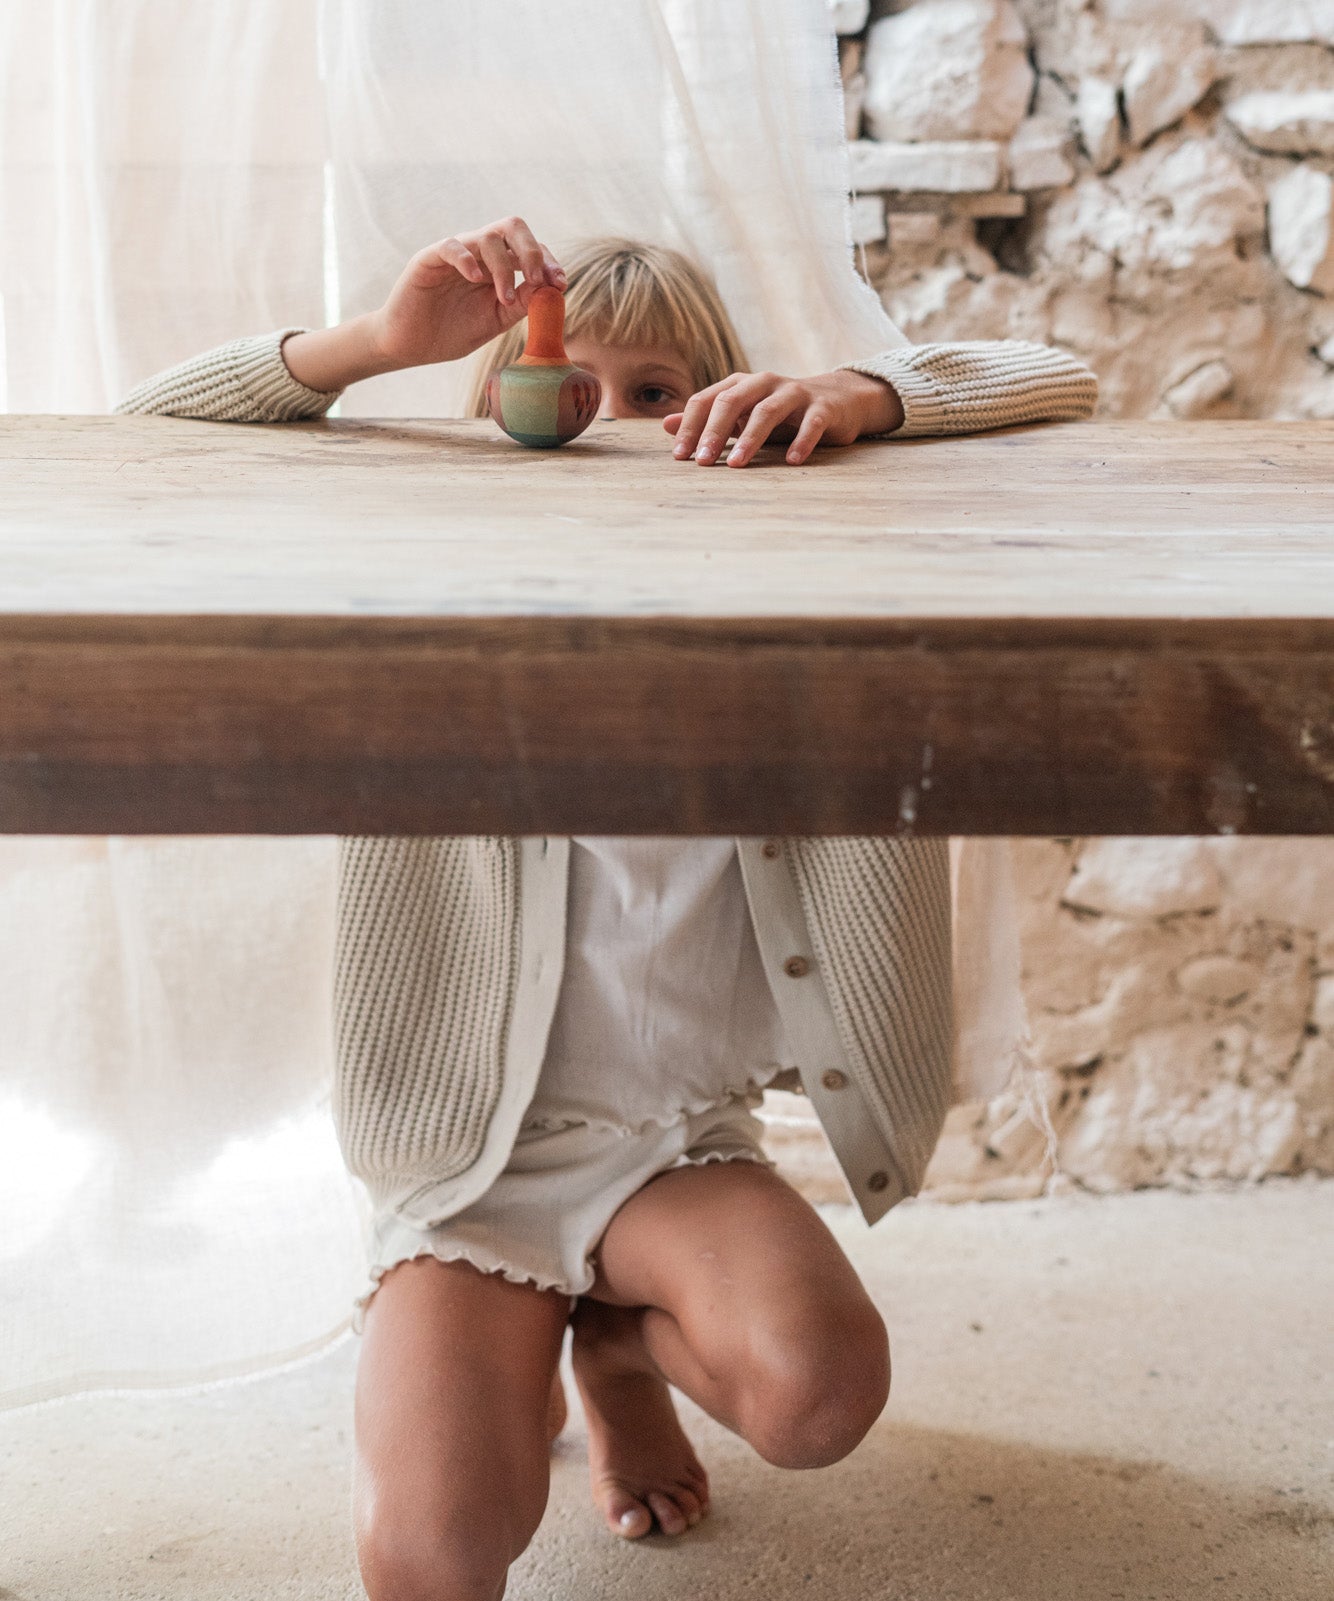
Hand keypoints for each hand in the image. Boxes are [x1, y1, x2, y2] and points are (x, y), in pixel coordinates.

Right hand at [281, 217, 563, 392]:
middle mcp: (479, 254)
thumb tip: (550, 290)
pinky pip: (452, 246)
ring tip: (504, 298)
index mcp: (498, 267)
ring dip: (504, 267)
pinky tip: (476, 279)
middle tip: (536, 280)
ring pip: (487, 237)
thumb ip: (521, 306)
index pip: (529, 249)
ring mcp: (455, 254)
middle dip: (532, 250)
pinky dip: (468, 259)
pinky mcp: (430, 259)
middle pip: (512, 227)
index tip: (560, 284)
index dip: (548, 262)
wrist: (410, 346)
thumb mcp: (495, 322)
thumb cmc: (451, 333)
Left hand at [663, 368, 903, 467]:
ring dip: (751, 438)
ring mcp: (795, 393)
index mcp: (741, 384)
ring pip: (768, 411)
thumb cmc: (781, 412)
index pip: (706, 400)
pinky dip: (801, 441)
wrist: (837, 400)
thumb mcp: (743, 414)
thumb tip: (667, 426)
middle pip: (732, 401)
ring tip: (738, 464)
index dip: (691, 427)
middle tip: (703, 462)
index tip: (680, 457)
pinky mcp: (823, 408)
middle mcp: (765, 383)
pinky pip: (811, 423)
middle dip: (714, 432)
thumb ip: (707, 418)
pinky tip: (791, 461)